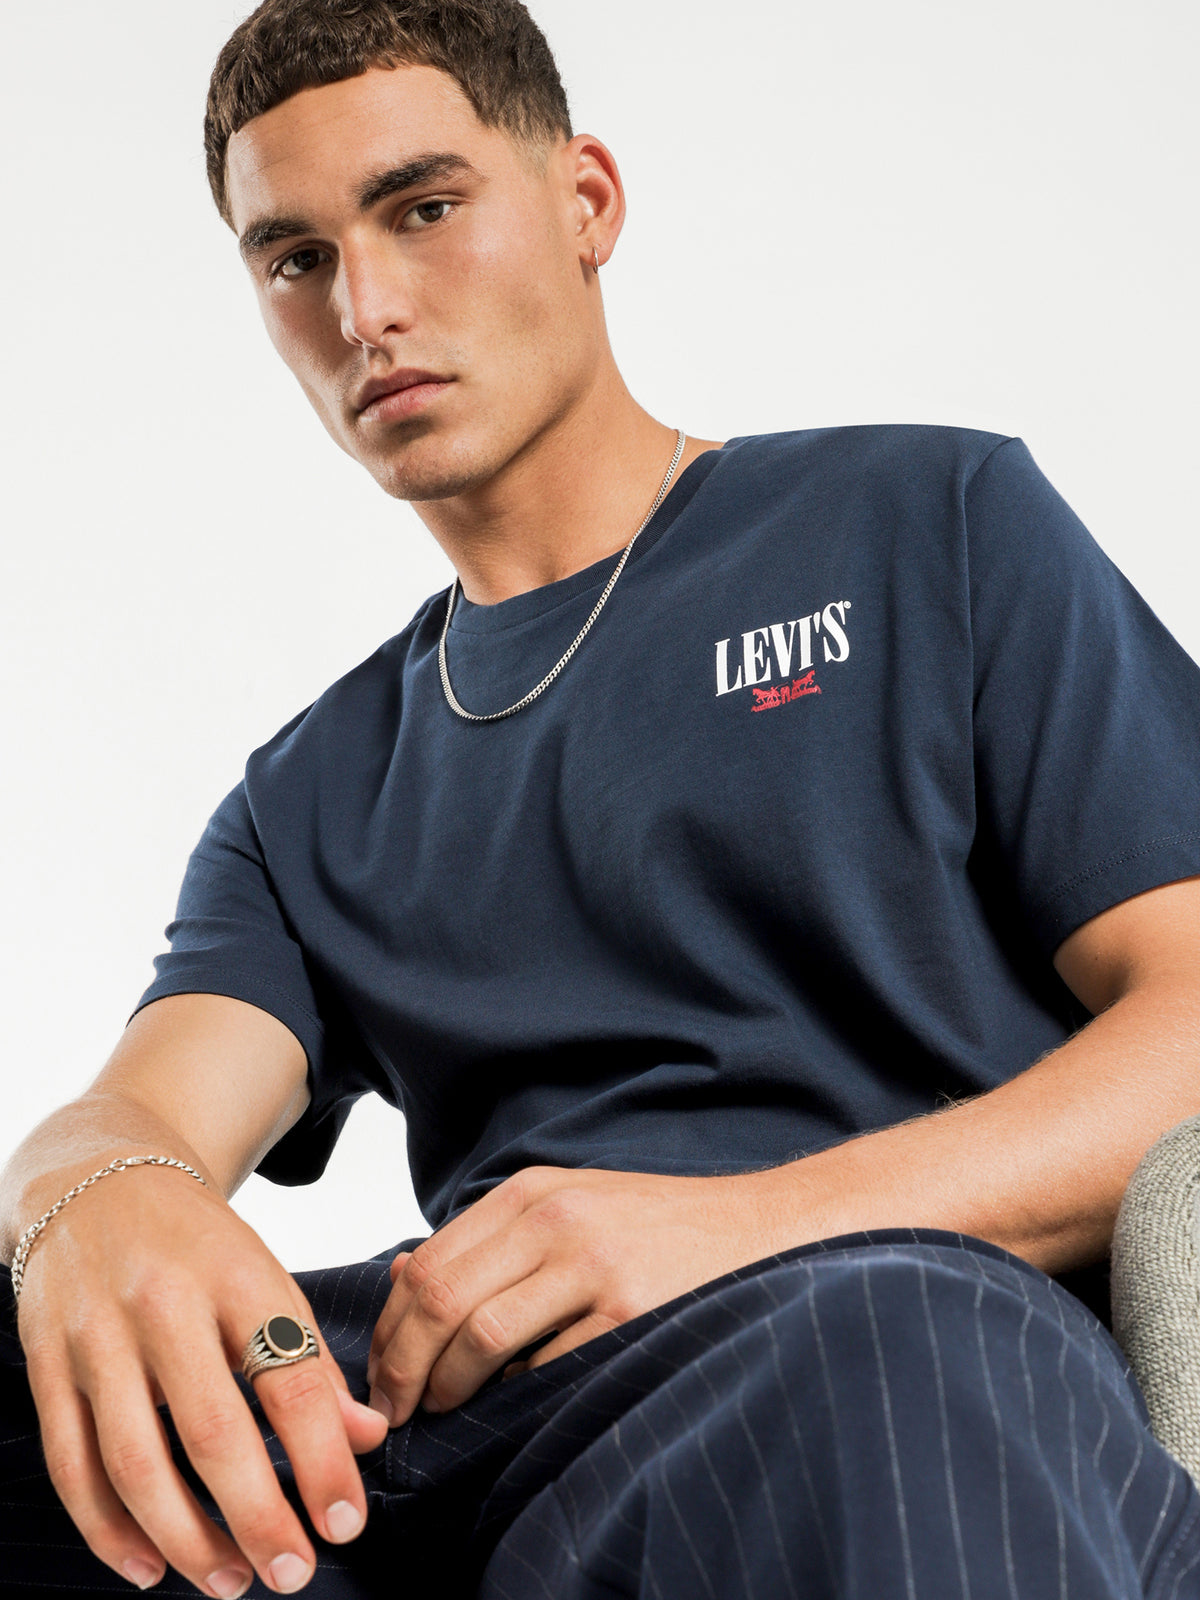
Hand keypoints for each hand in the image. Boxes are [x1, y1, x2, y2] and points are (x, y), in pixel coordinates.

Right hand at [16, 1163, 387, 1595]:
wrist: (96, 1180)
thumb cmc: (196, 1244)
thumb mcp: (265, 1277)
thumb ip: (310, 1359)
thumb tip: (365, 1438)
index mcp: (237, 1276)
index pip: (290, 1378)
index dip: (322, 1457)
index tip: (346, 1521)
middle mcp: (165, 1304)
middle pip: (212, 1431)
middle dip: (257, 1517)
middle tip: (292, 1575)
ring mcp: (98, 1335)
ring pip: (135, 1461)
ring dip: (184, 1538)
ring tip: (229, 1582)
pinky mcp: (48, 1363)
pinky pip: (72, 1462)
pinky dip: (107, 1528)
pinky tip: (148, 1566)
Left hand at [366, 1165, 787, 1425]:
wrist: (760, 1227)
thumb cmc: (656, 1227)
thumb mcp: (567, 1206)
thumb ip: (490, 1239)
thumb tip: (399, 1277)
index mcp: (531, 1192)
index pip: (429, 1263)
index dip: (390, 1329)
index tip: (381, 1376)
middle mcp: (556, 1220)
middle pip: (442, 1299)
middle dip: (403, 1367)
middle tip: (395, 1411)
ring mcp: (594, 1265)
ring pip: (482, 1335)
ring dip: (448, 1386)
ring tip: (444, 1409)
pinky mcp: (629, 1314)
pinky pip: (547, 1368)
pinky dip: (520, 1393)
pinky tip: (520, 1399)